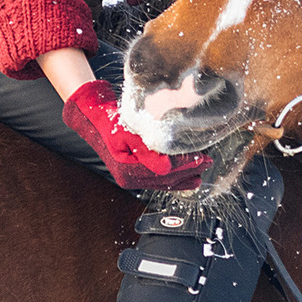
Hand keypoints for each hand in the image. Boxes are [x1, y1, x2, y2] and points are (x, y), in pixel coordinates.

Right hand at [62, 80, 210, 191]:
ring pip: (163, 182)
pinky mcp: (134, 173)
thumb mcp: (126, 133)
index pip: (163, 173)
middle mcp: (129, 179)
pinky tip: (186, 175)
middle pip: (165, 180)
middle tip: (208, 163)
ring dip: (184, 177)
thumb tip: (165, 168)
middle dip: (189, 172)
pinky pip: (158, 179)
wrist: (93, 118)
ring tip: (202, 170)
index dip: (185, 166)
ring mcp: (131, 178)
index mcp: (126, 171)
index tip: (202, 159)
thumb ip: (146, 151)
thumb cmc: (109, 122)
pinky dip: (173, 177)